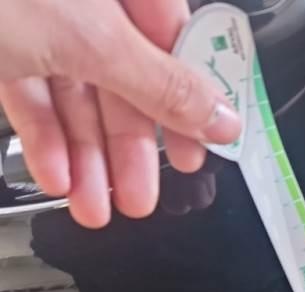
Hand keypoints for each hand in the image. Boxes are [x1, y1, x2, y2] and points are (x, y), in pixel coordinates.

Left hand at [0, 0, 241, 227]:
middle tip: (141, 197)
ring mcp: (35, 16)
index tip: (193, 153)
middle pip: (125, 78)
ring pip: (75, 93)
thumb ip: (160, 84)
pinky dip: (42, 137)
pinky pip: (28, 92)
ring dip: (87, 157)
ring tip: (98, 207)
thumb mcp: (88, 38)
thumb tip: (223, 117)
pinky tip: (57, 176)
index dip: (188, 104)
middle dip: (129, 149)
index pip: (176, 43)